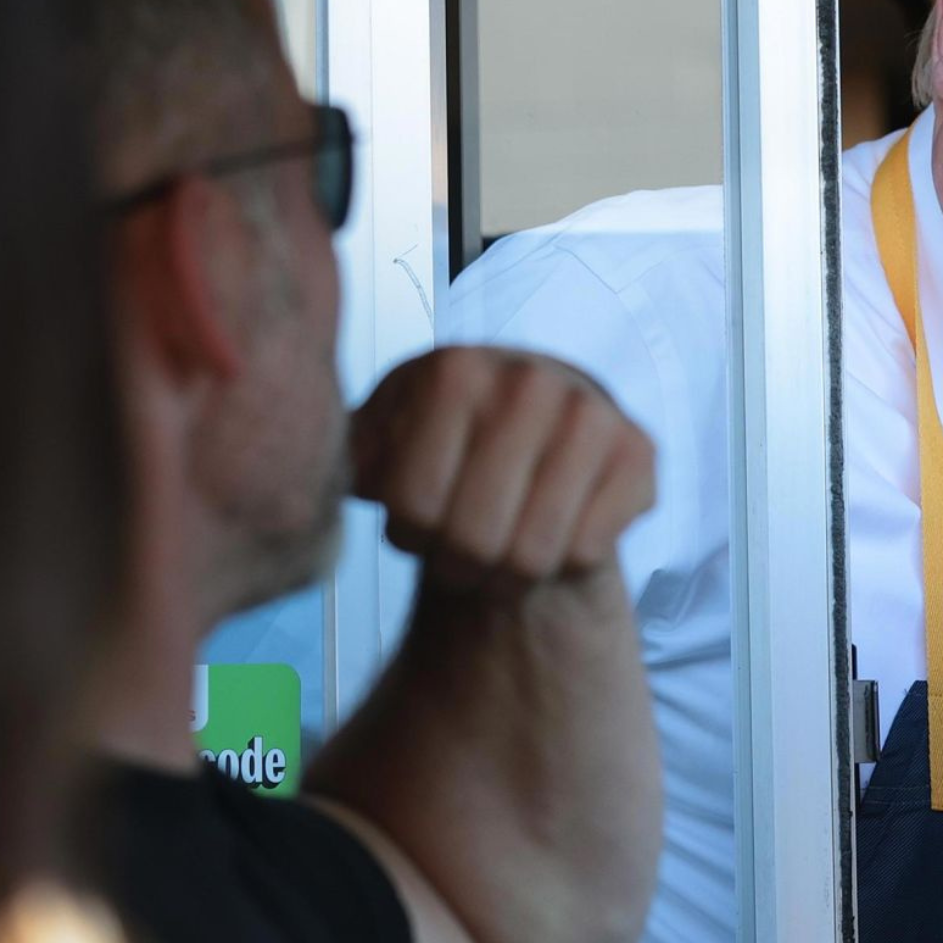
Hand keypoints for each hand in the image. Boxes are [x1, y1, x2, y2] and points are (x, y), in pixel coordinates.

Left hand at [349, 347, 655, 589]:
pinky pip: (586, 551)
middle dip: (458, 564)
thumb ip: (342, 456)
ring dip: (509, 573)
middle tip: (461, 548)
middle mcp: (527, 378)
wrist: (535, 448)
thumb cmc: (445, 453)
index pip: (411, 506)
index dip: (407, 535)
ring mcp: (591, 410)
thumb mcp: (380, 443)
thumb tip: (303, 471)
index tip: (416, 519)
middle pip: (472, 537)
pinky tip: (557, 531)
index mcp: (452, 368)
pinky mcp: (638, 450)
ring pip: (532, 554)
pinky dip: (565, 563)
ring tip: (501, 549)